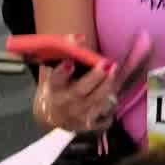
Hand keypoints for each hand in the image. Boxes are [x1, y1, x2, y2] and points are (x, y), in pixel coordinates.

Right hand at [34, 32, 148, 135]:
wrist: (50, 118)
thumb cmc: (53, 89)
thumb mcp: (51, 72)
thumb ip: (62, 56)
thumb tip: (79, 38)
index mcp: (53, 89)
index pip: (55, 79)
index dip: (62, 72)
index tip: (70, 63)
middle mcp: (65, 104)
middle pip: (81, 91)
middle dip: (95, 77)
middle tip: (108, 64)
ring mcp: (77, 117)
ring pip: (95, 103)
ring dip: (107, 87)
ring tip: (114, 71)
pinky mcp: (88, 127)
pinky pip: (104, 118)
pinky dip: (110, 107)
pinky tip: (113, 94)